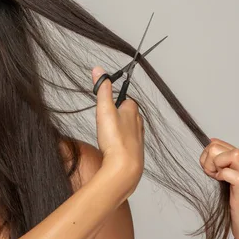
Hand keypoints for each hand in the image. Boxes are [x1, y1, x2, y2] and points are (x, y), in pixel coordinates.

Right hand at [92, 66, 144, 194]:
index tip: (103, 105)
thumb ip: (102, 89)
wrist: (125, 168)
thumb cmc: (116, 140)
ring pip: (127, 129)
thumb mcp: (104, 109)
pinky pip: (127, 143)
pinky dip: (119, 143)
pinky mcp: (135, 152)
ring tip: (107, 136)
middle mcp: (139, 123)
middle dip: (115, 116)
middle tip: (103, 122)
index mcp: (133, 110)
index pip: (125, 99)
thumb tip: (99, 70)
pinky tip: (112, 149)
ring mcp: (138, 138)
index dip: (113, 101)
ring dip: (117, 130)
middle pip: (126, 114)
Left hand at [200, 138, 238, 238]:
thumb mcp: (230, 178)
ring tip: (217, 179)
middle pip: (217, 147)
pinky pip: (233, 174)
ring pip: (231, 154)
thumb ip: (223, 160)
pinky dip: (223, 176)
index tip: (209, 171)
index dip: (206, 156)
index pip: (216, 143)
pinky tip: (222, 184)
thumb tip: (211, 142)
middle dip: (207, 160)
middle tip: (211, 176)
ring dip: (215, 166)